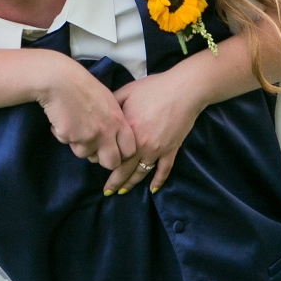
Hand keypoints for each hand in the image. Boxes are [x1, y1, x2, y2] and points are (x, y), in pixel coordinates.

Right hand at [33, 51, 136, 170]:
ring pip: (86, 155)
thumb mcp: (108, 101)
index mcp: (118, 121)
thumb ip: (115, 121)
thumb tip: (114, 137)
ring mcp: (88, 137)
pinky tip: (63, 122)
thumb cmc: (83, 86)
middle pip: (111, 163)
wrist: (60, 80)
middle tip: (94, 147)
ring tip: (75, 127)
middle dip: (102, 159)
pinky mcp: (70, 138)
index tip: (113, 148)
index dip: (121, 153)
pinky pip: (68, 144)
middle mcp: (106, 132)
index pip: (129, 151)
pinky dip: (64, 136)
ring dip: (80, 146)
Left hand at [102, 66, 207, 193]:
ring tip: (122, 192)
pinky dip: (158, 181)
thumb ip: (112, 104)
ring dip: (131, 184)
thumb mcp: (127, 91)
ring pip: (141, 172)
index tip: (97, 165)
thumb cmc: (153, 88)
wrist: (183, 89)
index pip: (111, 152)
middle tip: (107, 192)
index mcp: (127, 131)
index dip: (102, 160)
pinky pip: (164, 170)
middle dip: (114, 182)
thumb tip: (100, 112)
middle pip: (124, 169)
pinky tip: (153, 190)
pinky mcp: (171, 150)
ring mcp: (157, 149)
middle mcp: (140, 144)